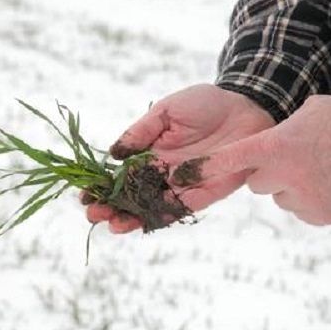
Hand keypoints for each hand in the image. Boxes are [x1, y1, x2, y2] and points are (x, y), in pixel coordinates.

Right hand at [84, 84, 275, 232]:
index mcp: (151, 154)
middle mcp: (165, 173)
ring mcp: (184, 185)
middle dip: (112, 208)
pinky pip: (183, 208)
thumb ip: (141, 130)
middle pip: (133, 197)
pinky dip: (163, 216)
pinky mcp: (207, 192)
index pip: (121, 175)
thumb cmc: (205, 104)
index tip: (84, 195)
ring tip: (114, 225)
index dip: (102, 186)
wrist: (246, 106)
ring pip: (153, 207)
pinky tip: (145, 223)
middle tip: (94, 215)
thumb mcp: (167, 111)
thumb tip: (113, 152)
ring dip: (132, 218)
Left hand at [170, 92, 330, 225]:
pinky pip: (303, 209)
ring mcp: (303, 201)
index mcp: (278, 146)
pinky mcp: (320, 217)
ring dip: (294, 185)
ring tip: (327, 167)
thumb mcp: (312, 110)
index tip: (181, 177)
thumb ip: (282, 128)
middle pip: (258, 182)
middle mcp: (285, 177)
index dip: (207, 169)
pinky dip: (313, 198)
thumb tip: (270, 141)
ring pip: (281, 196)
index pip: (232, 161)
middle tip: (299, 156)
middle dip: (270, 172)